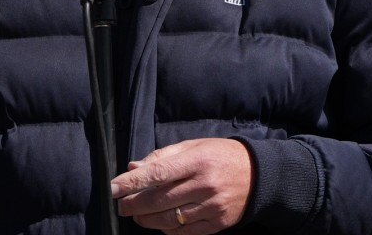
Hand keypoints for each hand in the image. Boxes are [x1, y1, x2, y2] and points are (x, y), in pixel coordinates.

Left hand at [110, 138, 252, 233]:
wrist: (258, 174)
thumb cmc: (220, 155)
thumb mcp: (194, 146)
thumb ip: (163, 156)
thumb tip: (133, 168)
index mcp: (197, 160)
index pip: (157, 173)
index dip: (132, 183)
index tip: (113, 187)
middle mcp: (204, 184)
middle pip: (159, 200)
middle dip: (134, 204)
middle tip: (120, 206)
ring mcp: (212, 207)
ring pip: (169, 219)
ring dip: (147, 220)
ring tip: (137, 216)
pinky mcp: (217, 224)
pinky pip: (185, 232)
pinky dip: (168, 230)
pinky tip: (160, 224)